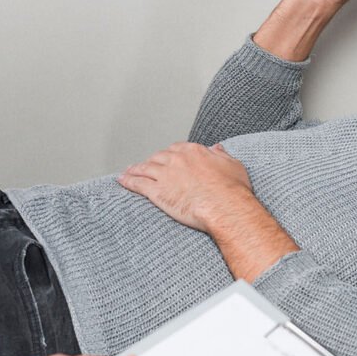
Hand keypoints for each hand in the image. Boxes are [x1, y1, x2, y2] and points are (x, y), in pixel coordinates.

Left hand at [119, 143, 298, 281]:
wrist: (226, 207)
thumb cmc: (233, 190)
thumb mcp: (233, 166)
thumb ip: (222, 155)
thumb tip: (218, 148)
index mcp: (195, 152)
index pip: (177, 149)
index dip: (170, 155)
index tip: (167, 158)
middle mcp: (178, 159)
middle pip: (159, 157)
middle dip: (151, 161)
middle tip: (146, 166)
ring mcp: (166, 174)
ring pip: (145, 168)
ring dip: (135, 169)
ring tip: (128, 172)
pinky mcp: (158, 191)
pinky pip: (138, 183)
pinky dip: (128, 181)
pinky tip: (122, 180)